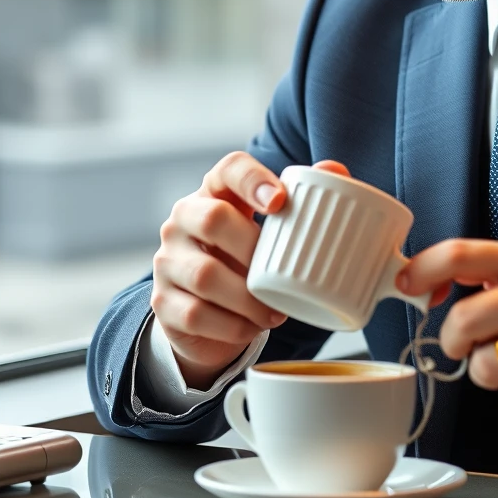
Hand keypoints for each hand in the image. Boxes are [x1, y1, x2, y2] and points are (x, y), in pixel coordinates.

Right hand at [152, 154, 349, 388]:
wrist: (209, 313)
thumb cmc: (247, 257)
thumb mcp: (272, 229)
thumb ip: (306, 198)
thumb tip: (335, 170)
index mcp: (216, 192)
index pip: (229, 169)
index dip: (254, 179)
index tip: (281, 202)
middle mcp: (184, 219)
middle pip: (213, 218)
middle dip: (253, 248)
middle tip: (284, 275)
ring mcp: (168, 260)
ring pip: (204, 274)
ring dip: (247, 298)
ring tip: (276, 313)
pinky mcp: (162, 302)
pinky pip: (196, 314)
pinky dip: (232, 326)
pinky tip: (252, 328)